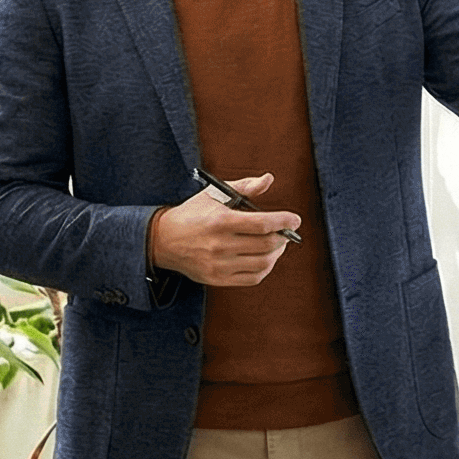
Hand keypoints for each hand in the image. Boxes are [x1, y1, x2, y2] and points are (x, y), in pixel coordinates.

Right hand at [146, 173, 297, 288]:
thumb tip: (269, 179)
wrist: (163, 240)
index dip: (284, 221)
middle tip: (287, 231)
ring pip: (262, 263)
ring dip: (276, 253)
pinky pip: (252, 278)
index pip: (262, 224)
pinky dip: (265, 268)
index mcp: (220, 221)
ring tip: (277, 244)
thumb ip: (244, 187)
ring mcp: (218, 265)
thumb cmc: (192, 213)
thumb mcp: (214, 194)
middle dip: (283, 237)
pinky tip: (265, 258)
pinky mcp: (217, 279)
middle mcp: (220, 245)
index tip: (295, 219)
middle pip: (266, 245)